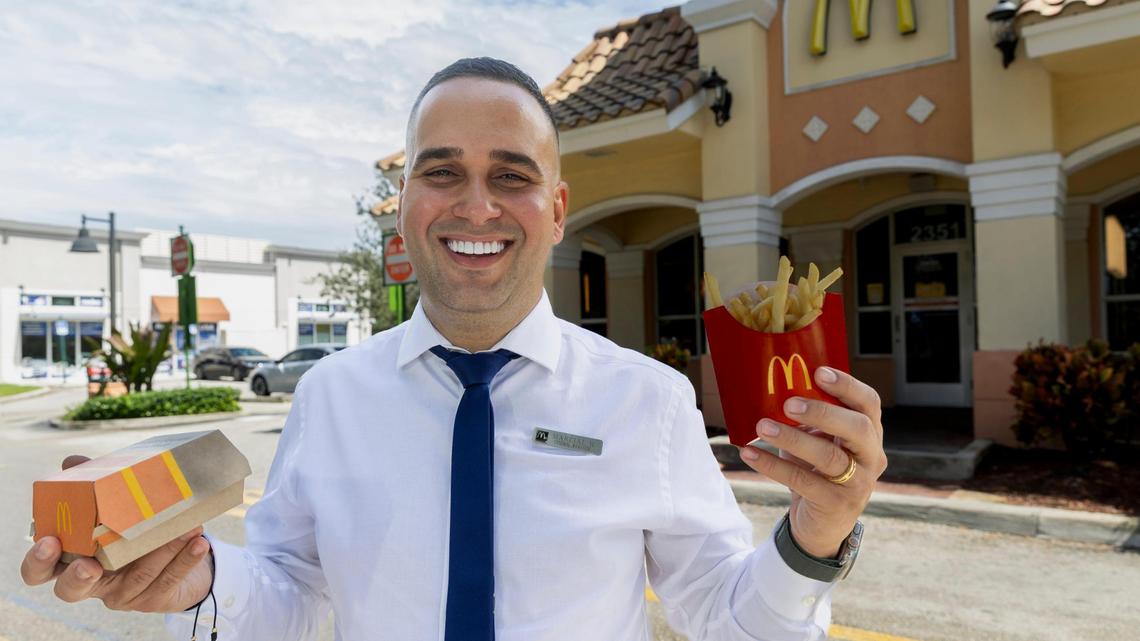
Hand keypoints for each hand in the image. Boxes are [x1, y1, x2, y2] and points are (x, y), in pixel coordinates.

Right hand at [20, 455, 214, 612]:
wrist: (182, 553)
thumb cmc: (138, 525)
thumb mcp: (119, 504)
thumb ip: (96, 484)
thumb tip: (72, 461)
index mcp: (74, 558)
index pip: (41, 569)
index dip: (39, 560)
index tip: (50, 541)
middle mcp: (93, 581)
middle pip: (71, 590)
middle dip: (79, 577)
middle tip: (89, 565)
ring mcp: (122, 593)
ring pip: (136, 577)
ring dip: (161, 550)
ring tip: (185, 528)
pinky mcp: (152, 598)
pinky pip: (168, 580)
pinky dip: (185, 559)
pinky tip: (198, 541)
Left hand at [739, 367, 887, 557]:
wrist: (821, 524)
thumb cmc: (817, 470)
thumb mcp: (817, 440)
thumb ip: (808, 418)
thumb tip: (775, 390)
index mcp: (869, 433)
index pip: (869, 403)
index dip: (847, 386)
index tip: (818, 372)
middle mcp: (872, 456)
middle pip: (858, 428)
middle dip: (823, 412)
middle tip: (789, 404)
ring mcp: (859, 483)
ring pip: (830, 456)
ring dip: (793, 438)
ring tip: (762, 426)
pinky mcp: (837, 504)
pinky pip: (804, 481)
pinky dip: (773, 466)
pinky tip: (749, 454)